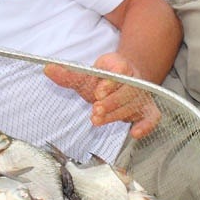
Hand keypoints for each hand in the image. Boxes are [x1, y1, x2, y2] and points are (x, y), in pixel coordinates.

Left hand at [43, 52, 161, 138]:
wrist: (123, 81)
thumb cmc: (102, 81)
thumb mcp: (86, 76)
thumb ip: (69, 74)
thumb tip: (47, 68)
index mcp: (119, 65)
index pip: (119, 70)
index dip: (110, 82)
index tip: (98, 91)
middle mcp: (134, 79)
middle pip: (127, 90)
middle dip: (111, 102)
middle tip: (96, 110)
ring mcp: (142, 95)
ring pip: (133, 104)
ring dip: (117, 114)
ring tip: (97, 119)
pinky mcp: (147, 110)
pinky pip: (152, 117)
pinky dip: (146, 125)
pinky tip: (135, 133)